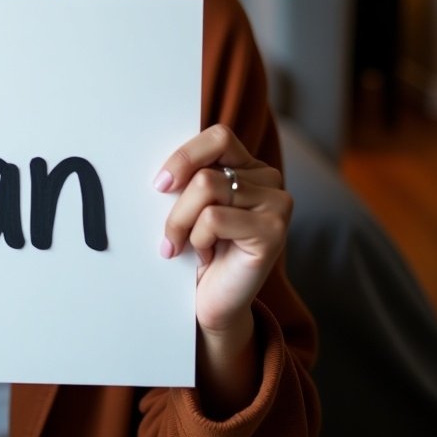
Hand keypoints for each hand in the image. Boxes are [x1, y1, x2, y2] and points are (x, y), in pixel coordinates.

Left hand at [154, 124, 292, 414]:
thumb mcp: (190, 204)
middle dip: (177, 204)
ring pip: (206, 189)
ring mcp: (277, 204)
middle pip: (205, 170)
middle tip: (170, 233)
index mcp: (249, 166)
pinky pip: (215, 218)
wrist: (212, 301)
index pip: (218, 136)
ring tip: (188, 245)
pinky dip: (199, 239)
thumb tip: (162, 165)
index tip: (159, 184)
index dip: (185, 156)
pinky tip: (207, 257)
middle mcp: (269, 180)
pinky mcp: (274, 231)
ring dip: (184, 223)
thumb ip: (189, 177)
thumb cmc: (197, 249)